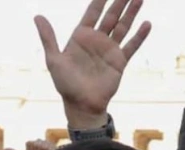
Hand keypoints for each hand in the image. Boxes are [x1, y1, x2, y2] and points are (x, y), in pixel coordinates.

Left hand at [5, 140, 56, 149]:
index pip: (28, 143)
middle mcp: (40, 143)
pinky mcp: (53, 146)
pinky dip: (45, 149)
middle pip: (32, 142)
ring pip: (38, 142)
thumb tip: (4, 148)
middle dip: (33, 149)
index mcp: (33, 146)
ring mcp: (47, 144)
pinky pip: (45, 144)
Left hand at [35, 0, 150, 128]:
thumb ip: (48, 38)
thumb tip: (37, 16)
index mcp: (81, 37)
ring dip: (132, 12)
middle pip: (111, 16)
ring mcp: (109, 50)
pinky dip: (140, 36)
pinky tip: (147, 24)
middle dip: (120, 1)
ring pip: (123, 26)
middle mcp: (96, 41)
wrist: (81, 105)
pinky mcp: (119, 62)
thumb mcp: (54, 60)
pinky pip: (131, 46)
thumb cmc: (65, 84)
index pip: (92, 12)